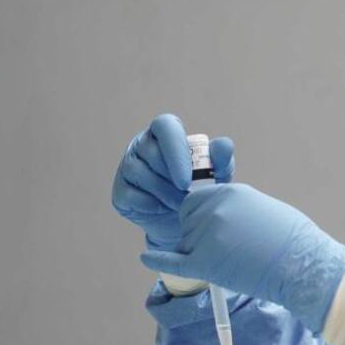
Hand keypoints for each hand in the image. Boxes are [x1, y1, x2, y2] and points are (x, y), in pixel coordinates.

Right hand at [110, 114, 234, 249]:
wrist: (186, 218)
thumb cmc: (203, 185)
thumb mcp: (218, 171)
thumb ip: (221, 158)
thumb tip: (224, 145)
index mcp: (167, 131)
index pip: (166, 126)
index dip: (176, 152)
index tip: (188, 180)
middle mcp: (143, 143)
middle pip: (152, 154)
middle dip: (173, 180)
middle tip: (190, 196)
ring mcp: (128, 166)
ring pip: (141, 175)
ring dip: (165, 194)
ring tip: (181, 204)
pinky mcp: (121, 190)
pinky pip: (132, 195)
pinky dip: (151, 205)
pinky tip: (163, 208)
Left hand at [139, 183, 344, 332]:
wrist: (303, 265)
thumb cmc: (292, 239)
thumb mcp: (262, 208)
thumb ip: (235, 207)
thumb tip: (219, 216)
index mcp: (229, 192)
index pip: (196, 199)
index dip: (201, 213)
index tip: (212, 225)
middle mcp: (213, 210)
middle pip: (187, 219)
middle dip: (197, 231)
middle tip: (225, 246)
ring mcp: (207, 236)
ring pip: (186, 242)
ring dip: (199, 252)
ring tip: (231, 260)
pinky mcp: (205, 263)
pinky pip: (173, 261)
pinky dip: (158, 260)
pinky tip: (145, 257)